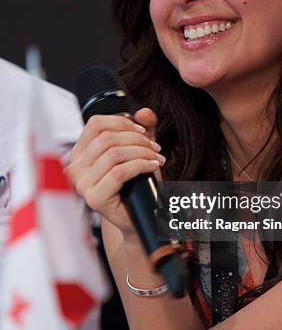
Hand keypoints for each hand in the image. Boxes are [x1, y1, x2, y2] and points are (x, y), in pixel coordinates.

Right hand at [66, 108, 164, 236]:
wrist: (137, 217)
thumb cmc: (135, 185)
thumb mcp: (139, 151)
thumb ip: (142, 129)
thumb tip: (145, 112)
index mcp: (80, 153)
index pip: (95, 124)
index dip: (121, 121)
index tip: (142, 130)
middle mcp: (76, 167)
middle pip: (107, 138)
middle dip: (137, 139)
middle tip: (155, 148)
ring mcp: (82, 184)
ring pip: (114, 154)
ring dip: (142, 152)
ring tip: (157, 158)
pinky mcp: (94, 198)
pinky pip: (120, 172)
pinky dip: (141, 165)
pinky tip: (152, 166)